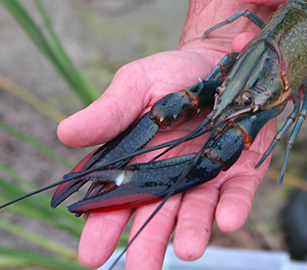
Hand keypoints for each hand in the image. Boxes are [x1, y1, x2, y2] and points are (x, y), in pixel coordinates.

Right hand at [57, 45, 275, 268]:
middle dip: (147, 245)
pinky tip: (228, 222)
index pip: (114, 201)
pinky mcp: (242, 168)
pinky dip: (233, 208)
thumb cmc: (172, 73)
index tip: (90, 254)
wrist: (220, 56)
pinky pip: (238, 193)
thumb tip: (64, 133)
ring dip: (191, 232)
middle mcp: (170, 175)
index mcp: (137, 162)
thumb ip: (108, 112)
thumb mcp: (136, 85)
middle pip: (156, 216)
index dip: (102, 227)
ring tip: (186, 251)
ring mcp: (207, 174)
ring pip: (196, 211)